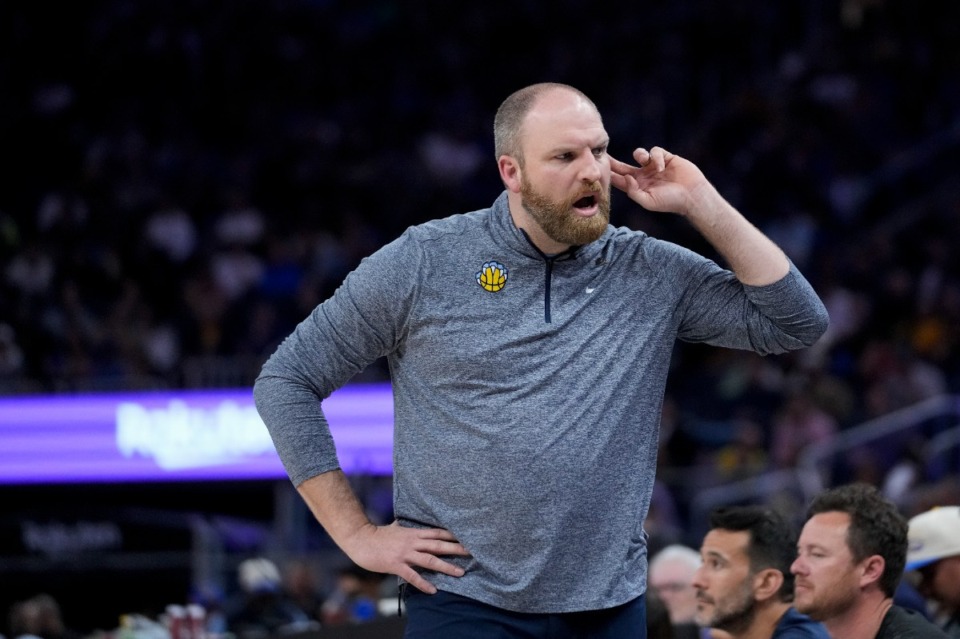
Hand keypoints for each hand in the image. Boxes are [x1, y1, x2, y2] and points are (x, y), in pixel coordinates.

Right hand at [344, 521, 469, 593]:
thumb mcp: (394, 527)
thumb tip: (405, 521)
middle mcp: (412, 542)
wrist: (361, 539)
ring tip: (460, 573)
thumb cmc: (377, 534)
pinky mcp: (396, 565)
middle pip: (438, 545)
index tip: (467, 538)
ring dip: (446, 566)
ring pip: (429, 560)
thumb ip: (403, 526)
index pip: (437, 533)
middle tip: (472, 552)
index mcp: (413, 533)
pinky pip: (413, 576)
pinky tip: (433, 590)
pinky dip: (424, 583)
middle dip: (456, 549)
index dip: (452, 536)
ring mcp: (405, 554)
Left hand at [609, 146, 710, 214]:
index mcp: (638, 187)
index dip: (609, 175)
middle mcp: (643, 176)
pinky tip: (661, 167)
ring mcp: (653, 166)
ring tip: (644, 160)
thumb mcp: (649, 202)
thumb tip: (626, 178)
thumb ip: (634, 192)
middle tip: (603, 153)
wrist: (692, 195)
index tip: (597, 170)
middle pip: (623, 166)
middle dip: (613, 161)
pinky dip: (656, 157)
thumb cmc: (670, 202)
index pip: (619, 180)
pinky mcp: (665, 158)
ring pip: (639, 154)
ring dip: (640, 155)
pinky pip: (655, 151)